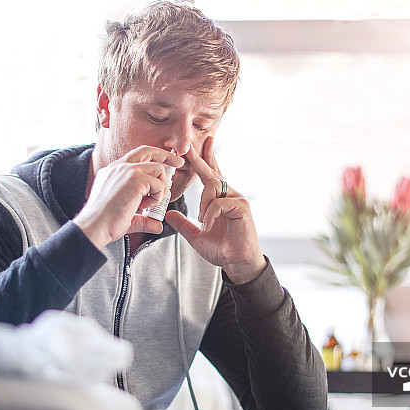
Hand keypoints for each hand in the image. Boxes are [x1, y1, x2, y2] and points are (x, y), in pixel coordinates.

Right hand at [74, 146, 182, 248]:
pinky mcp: (135, 179)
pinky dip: (157, 198)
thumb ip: (144, 218)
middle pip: (148, 151)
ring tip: (150, 203)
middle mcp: (119, 167)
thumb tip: (157, 225)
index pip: (137, 156)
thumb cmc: (105, 223)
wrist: (95, 227)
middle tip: (178, 162)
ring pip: (158, 169)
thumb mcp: (127, 217)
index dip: (153, 158)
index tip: (167, 164)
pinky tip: (145, 207)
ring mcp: (127, 171)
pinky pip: (159, 184)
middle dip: (166, 155)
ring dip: (160, 188)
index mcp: (113, 172)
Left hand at [164, 137, 265, 283]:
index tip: (193, 147)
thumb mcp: (197, 236)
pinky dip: (209, 214)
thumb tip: (168, 215)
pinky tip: (208, 225)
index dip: (203, 160)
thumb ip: (184, 224)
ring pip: (213, 187)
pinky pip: (219, 203)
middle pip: (212, 172)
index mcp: (219, 199)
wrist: (237, 263)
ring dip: (203, 203)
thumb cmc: (222, 249)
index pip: (210, 175)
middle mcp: (229, 195)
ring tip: (203, 221)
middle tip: (188, 146)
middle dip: (200, 158)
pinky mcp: (241, 207)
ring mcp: (236, 199)